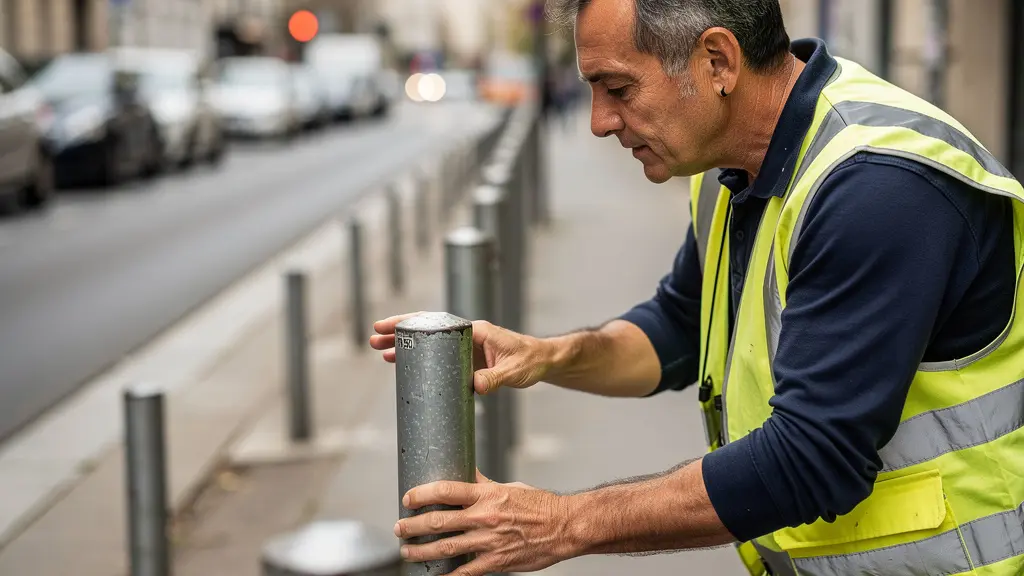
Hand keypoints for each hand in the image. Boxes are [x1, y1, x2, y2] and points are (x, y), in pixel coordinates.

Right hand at [369, 312, 550, 393]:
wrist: (543, 362)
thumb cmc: (531, 360)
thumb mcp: (514, 371)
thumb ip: (495, 378)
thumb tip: (473, 387)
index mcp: (474, 330)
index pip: (436, 323)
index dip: (410, 323)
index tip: (389, 326)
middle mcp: (466, 335)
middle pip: (426, 330)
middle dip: (399, 333)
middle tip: (374, 340)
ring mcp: (464, 347)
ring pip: (429, 343)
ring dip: (406, 346)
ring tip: (381, 352)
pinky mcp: (466, 360)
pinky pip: (438, 357)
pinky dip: (420, 358)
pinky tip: (404, 365)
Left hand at [395, 470, 574, 574]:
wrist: (564, 526)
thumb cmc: (539, 504)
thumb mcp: (509, 486)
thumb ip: (484, 485)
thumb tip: (464, 473)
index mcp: (487, 494)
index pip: (446, 490)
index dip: (422, 494)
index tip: (408, 498)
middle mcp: (484, 517)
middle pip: (439, 521)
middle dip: (413, 525)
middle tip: (399, 527)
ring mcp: (489, 541)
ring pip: (445, 547)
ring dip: (421, 550)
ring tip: (407, 550)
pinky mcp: (496, 562)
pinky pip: (465, 572)